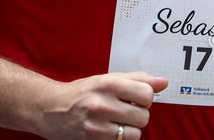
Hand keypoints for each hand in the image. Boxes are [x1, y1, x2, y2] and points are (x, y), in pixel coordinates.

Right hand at [33, 71, 167, 138]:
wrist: (50, 108)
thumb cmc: (82, 92)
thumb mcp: (108, 79)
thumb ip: (137, 79)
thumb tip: (164, 82)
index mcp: (108, 84)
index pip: (147, 94)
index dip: (145, 97)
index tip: (136, 98)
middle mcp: (102, 104)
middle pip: (143, 116)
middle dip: (138, 114)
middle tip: (125, 110)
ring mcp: (96, 126)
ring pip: (135, 134)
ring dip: (130, 129)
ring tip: (117, 121)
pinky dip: (120, 138)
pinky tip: (109, 130)